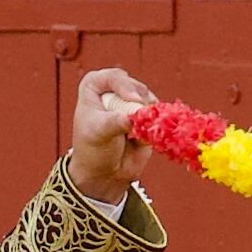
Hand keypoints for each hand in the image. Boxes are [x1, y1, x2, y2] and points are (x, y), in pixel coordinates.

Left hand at [68, 67, 156, 206]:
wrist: (104, 174)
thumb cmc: (93, 150)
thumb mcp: (98, 133)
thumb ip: (116, 121)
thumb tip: (137, 116)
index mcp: (95, 86)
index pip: (114, 77)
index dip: (126, 87)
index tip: (134, 100)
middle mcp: (114, 89)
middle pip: (136, 88)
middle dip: (139, 104)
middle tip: (136, 122)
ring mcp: (131, 102)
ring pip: (150, 101)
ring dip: (148, 116)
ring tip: (135, 134)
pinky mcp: (146, 117)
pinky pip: (158, 115)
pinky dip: (155, 124)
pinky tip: (143, 138)